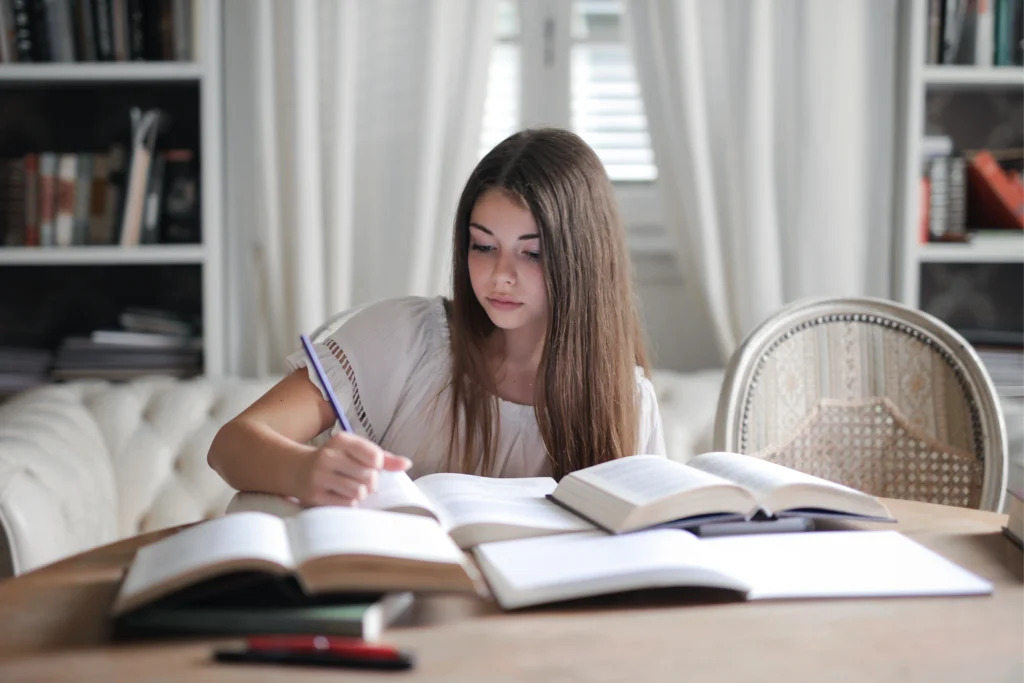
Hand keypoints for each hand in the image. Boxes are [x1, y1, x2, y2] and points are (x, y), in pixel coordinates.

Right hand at [294, 432, 410, 506]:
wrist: (296, 469)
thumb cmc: (336, 460)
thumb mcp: (356, 452)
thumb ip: (383, 457)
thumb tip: (407, 464)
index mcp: (341, 440)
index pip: (375, 456)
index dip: (378, 465)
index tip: (369, 465)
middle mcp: (328, 456)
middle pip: (369, 476)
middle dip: (370, 482)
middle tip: (361, 480)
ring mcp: (319, 476)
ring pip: (358, 492)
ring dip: (360, 494)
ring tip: (351, 488)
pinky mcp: (314, 496)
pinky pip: (347, 505)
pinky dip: (349, 503)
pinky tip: (340, 495)